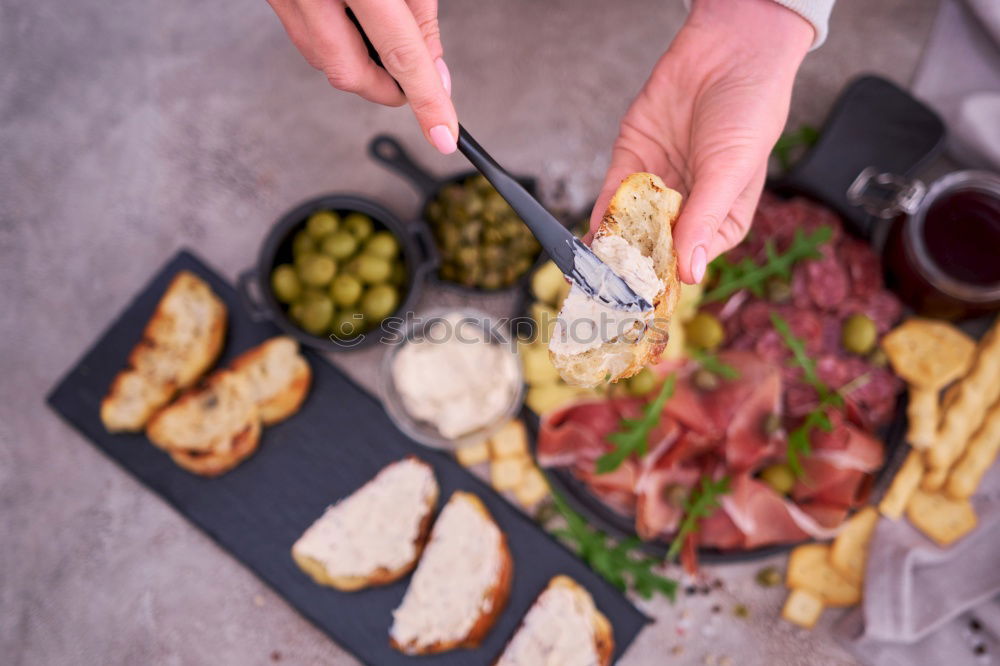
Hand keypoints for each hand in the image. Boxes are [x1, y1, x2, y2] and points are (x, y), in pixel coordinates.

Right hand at [267, 0, 457, 153]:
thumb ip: (421, 21)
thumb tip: (434, 72)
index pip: (401, 55)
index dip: (427, 101)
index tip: (443, 135)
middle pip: (350, 74)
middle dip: (386, 91)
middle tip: (411, 85)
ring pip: (323, 62)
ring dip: (361, 67)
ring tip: (382, 40)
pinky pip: (305, 38)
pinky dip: (336, 46)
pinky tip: (355, 30)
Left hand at [591, 0, 813, 283]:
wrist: (730, 49)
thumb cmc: (749, 110)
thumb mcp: (730, 172)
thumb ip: (704, 221)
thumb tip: (689, 274)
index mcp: (722, 220)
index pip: (689, 259)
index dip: (665, 278)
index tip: (642, 296)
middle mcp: (688, 206)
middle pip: (654, 246)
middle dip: (630, 267)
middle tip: (608, 290)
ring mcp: (659, 184)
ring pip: (629, 224)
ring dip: (611, 246)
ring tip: (595, 272)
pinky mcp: (634, 158)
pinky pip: (613, 195)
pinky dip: (603, 215)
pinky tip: (594, 235)